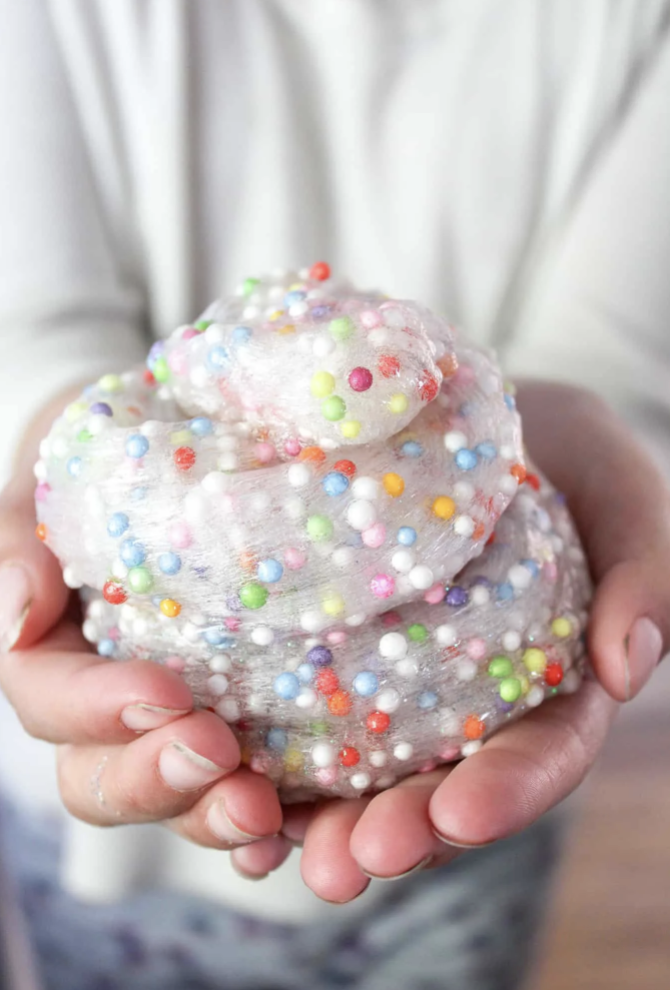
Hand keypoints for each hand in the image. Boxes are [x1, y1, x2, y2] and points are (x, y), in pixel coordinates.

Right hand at [0, 390, 287, 868]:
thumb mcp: (52, 488)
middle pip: (106, 777)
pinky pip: (252, 791)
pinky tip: (295, 830)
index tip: (163, 692)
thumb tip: (19, 614)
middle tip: (217, 754)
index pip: (53, 701)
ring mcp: (179, 729)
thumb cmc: (107, 473)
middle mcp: (112, 711)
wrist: (187, 461)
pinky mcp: (252, 732)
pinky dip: (272, 823)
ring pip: (180, 798)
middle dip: (157, 779)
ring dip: (214, 814)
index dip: (95, 709)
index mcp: (59, 657)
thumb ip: (19, 548)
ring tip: (262, 811)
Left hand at [242, 383, 667, 900]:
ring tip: (266, 841)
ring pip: (360, 773)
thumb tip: (627, 666)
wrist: (449, 410)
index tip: (461, 811)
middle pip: (439, 785)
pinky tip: (226, 784)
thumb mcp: (610, 483)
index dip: (507, 789)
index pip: (542, 751)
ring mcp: (396, 686)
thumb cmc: (549, 448)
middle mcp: (469, 700)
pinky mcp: (330, 658)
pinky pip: (296, 722)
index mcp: (551, 678)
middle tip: (350, 859)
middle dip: (398, 831)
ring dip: (316, 820)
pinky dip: (263, 762)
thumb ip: (641, 564)